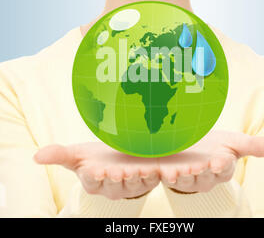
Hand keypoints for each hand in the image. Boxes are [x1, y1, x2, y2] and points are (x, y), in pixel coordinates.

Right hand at [34, 142, 159, 199]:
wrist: (120, 156)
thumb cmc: (97, 158)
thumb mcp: (78, 154)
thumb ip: (59, 155)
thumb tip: (35, 156)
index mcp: (94, 180)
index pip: (91, 180)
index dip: (92, 176)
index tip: (93, 170)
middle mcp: (112, 185)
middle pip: (112, 184)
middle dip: (113, 178)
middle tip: (114, 172)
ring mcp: (130, 183)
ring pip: (132, 183)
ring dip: (133, 178)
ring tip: (132, 170)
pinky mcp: (146, 178)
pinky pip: (150, 179)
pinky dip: (152, 175)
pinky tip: (152, 169)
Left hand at [158, 130, 263, 192]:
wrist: (191, 145)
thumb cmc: (215, 146)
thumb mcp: (233, 142)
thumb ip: (253, 146)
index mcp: (221, 168)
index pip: (223, 168)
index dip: (222, 165)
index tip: (220, 160)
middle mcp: (204, 176)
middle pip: (204, 175)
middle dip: (203, 171)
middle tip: (202, 164)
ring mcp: (187, 176)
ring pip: (186, 179)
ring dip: (184, 175)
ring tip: (182, 169)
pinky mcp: (171, 174)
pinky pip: (168, 177)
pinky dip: (167, 175)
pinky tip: (165, 171)